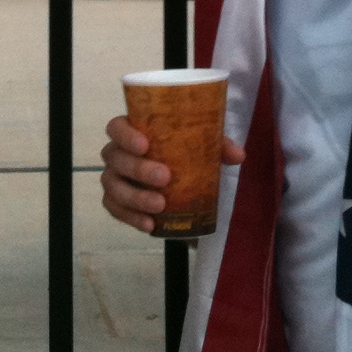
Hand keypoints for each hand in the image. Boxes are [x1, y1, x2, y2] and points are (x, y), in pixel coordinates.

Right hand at [99, 114, 244, 233]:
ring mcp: (114, 178)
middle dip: (138, 168)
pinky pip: (114, 209)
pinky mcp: (116, 202)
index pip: (117, 126)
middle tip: (165, 177)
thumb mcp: (203, 147)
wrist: (177, 184)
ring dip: (135, 196)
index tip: (145, 145)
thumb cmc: (183, 155)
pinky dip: (130, 217)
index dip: (126, 135)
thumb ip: (218, 146)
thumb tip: (238, 155)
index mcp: (133, 131)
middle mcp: (118, 153)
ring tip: (160, 205)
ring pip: (112, 185)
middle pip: (115, 157)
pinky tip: (149, 225)